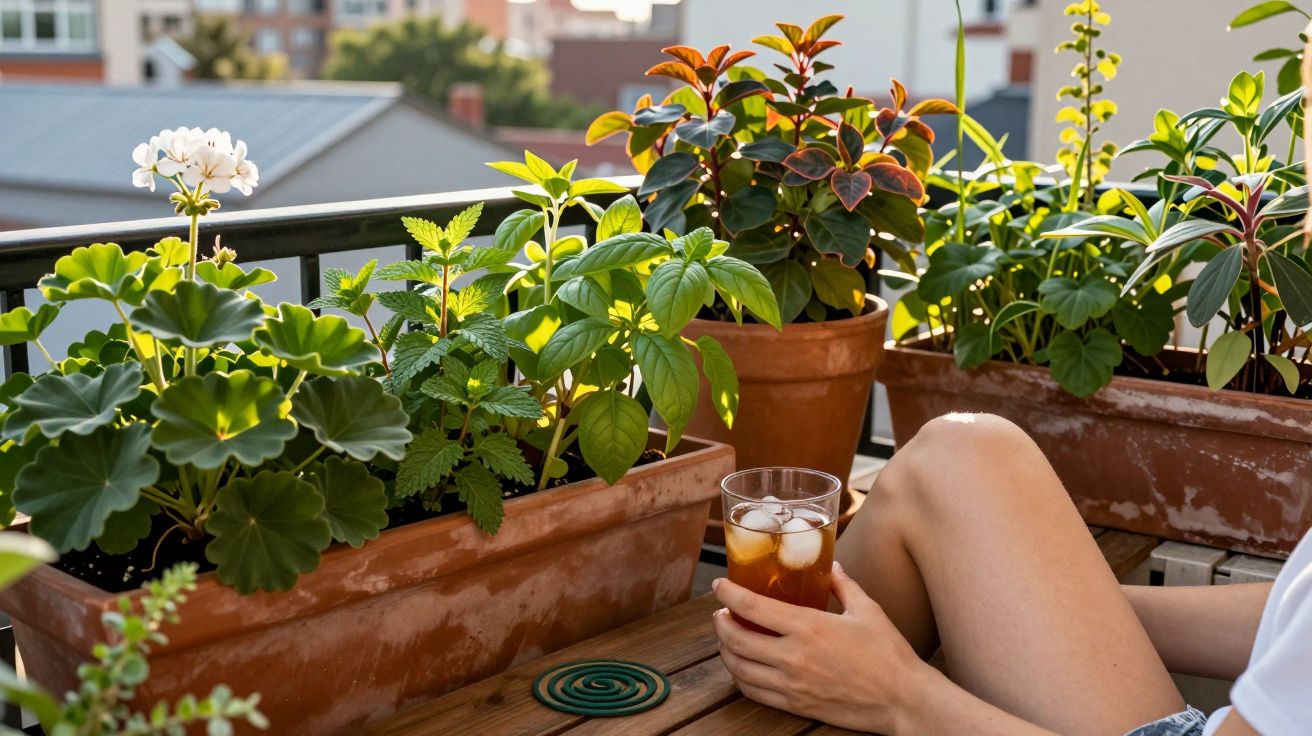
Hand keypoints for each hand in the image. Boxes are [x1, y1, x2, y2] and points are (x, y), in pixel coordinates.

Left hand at [711, 561, 932, 734]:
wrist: (902, 700)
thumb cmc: (888, 654)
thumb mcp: (867, 610)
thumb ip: (843, 585)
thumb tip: (833, 566)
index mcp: (808, 627)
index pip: (752, 606)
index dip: (728, 594)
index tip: (719, 586)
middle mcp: (793, 656)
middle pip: (736, 638)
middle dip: (720, 623)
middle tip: (720, 612)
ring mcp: (792, 684)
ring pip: (739, 668)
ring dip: (725, 650)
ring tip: (727, 637)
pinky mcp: (795, 704)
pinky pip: (753, 692)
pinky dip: (740, 677)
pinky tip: (743, 666)